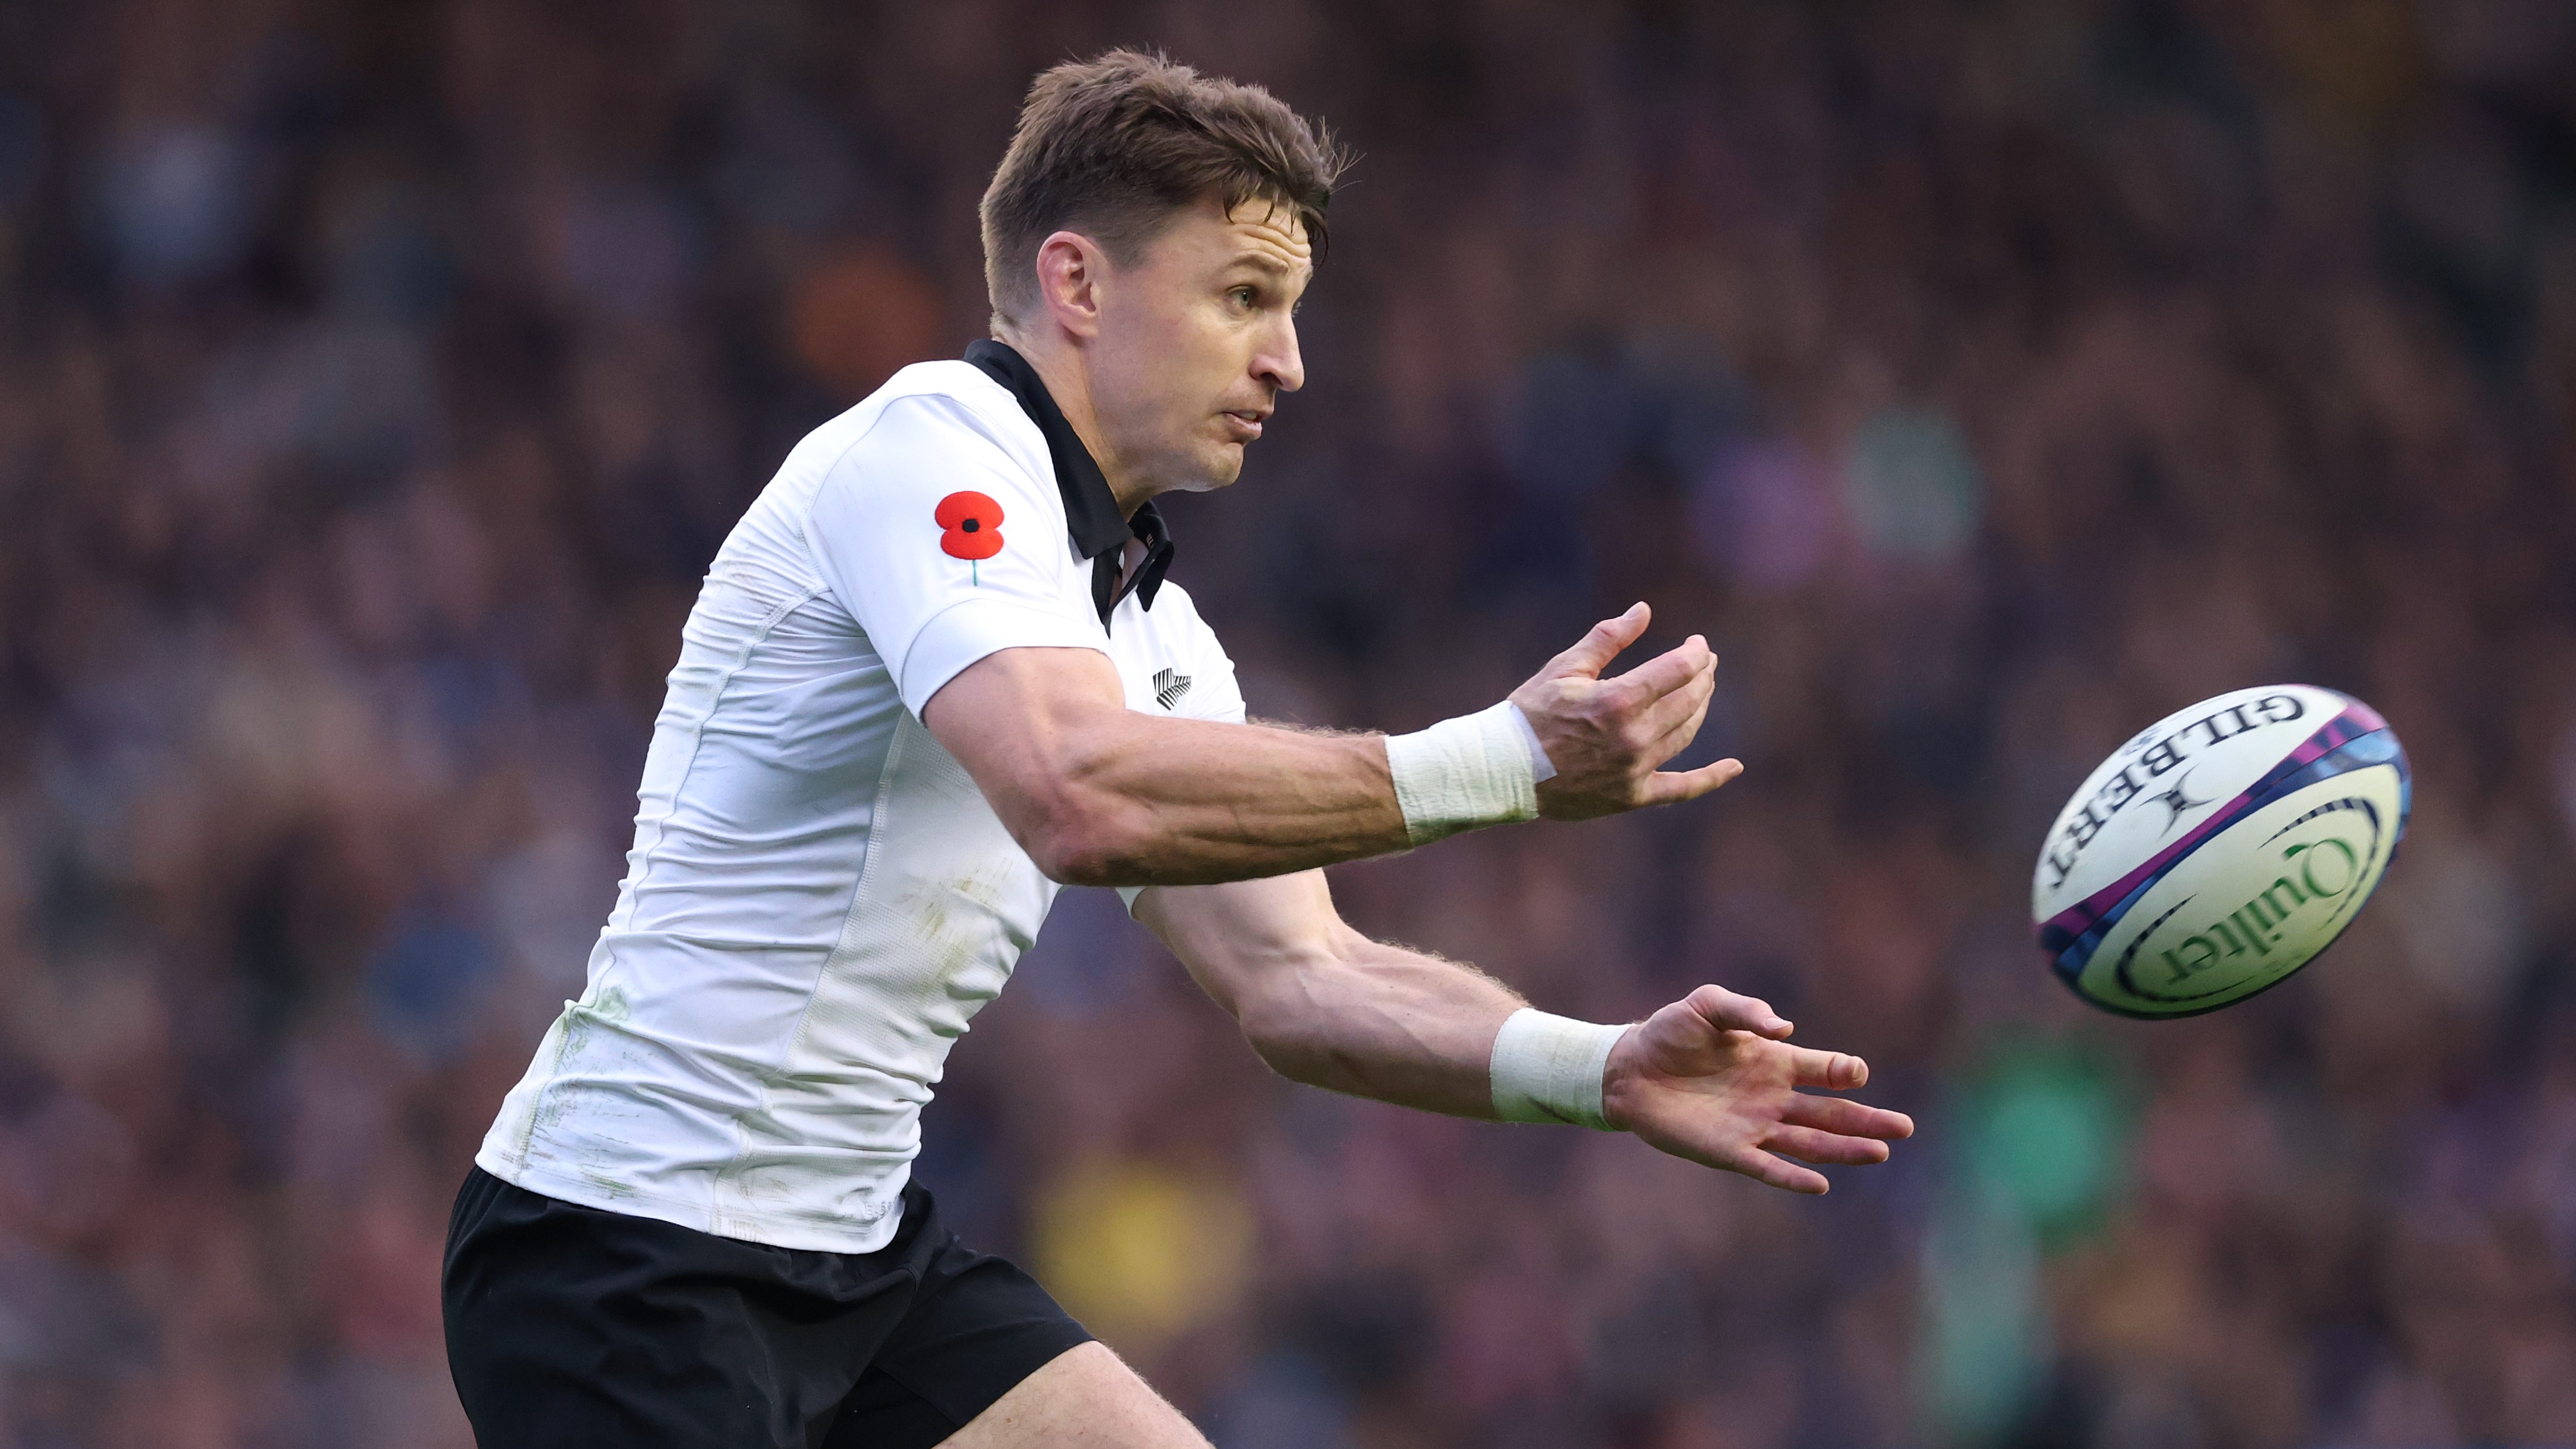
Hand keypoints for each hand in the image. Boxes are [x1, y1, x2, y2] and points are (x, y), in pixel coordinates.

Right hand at [1510, 603, 1741, 820]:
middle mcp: (1635, 737)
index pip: (1679, 670)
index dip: (1695, 654)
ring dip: (1700, 708)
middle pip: (1689, 700)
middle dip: (1702, 676)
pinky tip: (1733, 767)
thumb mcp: (1567, 667)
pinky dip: (1710, 778)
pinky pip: (1681, 789)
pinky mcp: (1632, 796)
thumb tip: (1644, 609)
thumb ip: (1609, 638)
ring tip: (1703, 691)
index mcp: (1620, 700)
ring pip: (1686, 733)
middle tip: (1705, 663)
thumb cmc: (1530, 713)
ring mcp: (1636, 770)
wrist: (1502, 770)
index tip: (1698, 645)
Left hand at [1602, 985, 1914, 1193]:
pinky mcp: (1729, 1151)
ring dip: (1843, 1149)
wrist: (1629, 1068)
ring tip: (1879, 1153)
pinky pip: (1768, 1168)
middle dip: (1866, 1120)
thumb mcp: (1706, 1006)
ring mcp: (1754, 1127)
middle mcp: (1772, 1097)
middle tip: (1904, 1128)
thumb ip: (1745, 1011)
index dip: (1842, 1070)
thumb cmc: (1670, 1033)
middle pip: (1830, 1112)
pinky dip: (1792, 1177)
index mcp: (1774, 1061)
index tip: (1855, 1072)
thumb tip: (1785, 1029)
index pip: (1822, 1069)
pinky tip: (1819, 1185)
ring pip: (1810, 1142)